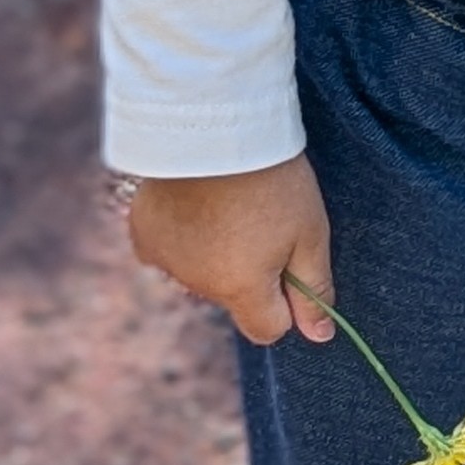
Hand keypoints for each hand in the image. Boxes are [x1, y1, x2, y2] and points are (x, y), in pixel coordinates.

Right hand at [127, 155, 335, 346]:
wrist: (215, 126)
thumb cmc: (274, 179)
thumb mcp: (311, 233)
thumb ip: (314, 289)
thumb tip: (320, 337)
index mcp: (241, 290)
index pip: (268, 329)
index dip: (286, 301)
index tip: (290, 261)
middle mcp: (198, 286)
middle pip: (234, 296)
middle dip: (250, 271)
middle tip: (262, 217)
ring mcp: (166, 261)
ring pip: (201, 272)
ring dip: (215, 252)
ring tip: (228, 203)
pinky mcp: (144, 234)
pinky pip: (169, 250)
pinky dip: (183, 234)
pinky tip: (196, 201)